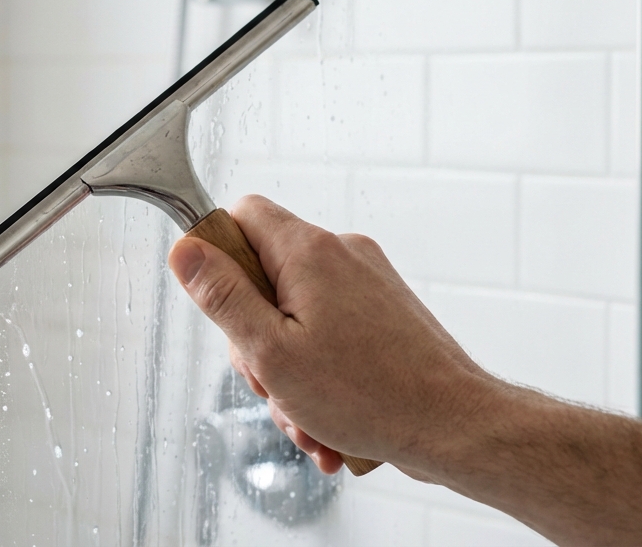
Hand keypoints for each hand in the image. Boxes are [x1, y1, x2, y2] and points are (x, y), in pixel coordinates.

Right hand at [167, 196, 498, 476]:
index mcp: (308, 252)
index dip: (218, 258)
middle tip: (271, 384)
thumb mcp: (270, 352)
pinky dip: (322, 378)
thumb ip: (222, 297)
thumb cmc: (370, 395)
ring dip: (289, 374)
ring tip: (308, 421)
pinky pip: (331, 336)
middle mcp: (341, 255)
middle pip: (264, 277)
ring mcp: (367, 283)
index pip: (241, 215)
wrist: (457, 426)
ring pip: (296, 317)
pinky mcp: (385, 313)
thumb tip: (184, 249)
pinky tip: (329, 424)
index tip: (223, 311)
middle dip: (256, 341)